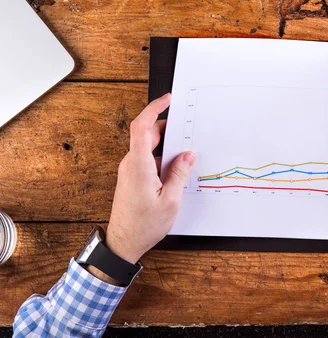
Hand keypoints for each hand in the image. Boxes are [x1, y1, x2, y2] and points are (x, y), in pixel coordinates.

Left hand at [105, 93, 195, 264]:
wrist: (123, 242)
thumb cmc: (144, 225)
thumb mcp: (171, 200)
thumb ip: (179, 174)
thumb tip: (188, 155)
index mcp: (139, 165)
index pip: (142, 127)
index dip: (154, 109)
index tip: (166, 100)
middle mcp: (131, 164)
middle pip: (148, 134)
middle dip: (168, 129)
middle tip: (186, 131)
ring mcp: (130, 171)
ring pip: (149, 148)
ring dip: (167, 147)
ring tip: (185, 158)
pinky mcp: (132, 178)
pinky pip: (148, 160)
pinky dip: (162, 159)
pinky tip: (176, 171)